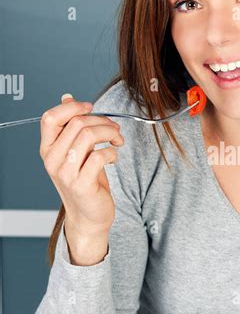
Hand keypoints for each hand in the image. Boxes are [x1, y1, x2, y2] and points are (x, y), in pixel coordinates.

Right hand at [39, 93, 124, 239]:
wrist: (89, 216)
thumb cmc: (85, 182)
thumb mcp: (75, 151)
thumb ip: (71, 127)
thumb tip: (67, 97)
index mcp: (48, 149)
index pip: (50, 118)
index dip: (72, 107)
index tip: (91, 108)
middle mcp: (52, 160)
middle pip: (77, 123)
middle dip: (102, 121)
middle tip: (114, 129)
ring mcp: (66, 173)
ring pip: (89, 135)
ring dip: (110, 133)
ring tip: (117, 140)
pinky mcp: (82, 184)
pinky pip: (100, 155)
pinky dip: (112, 152)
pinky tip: (114, 157)